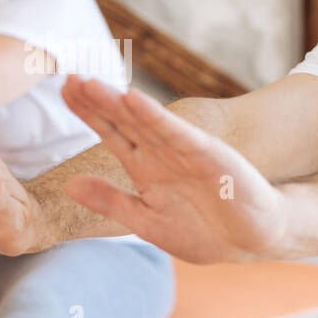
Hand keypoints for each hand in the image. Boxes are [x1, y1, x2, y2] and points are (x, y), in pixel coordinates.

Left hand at [59, 76, 295, 262]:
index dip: (88, 111)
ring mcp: (184, 152)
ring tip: (91, 83)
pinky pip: (176, 134)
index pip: (112, 132)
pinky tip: (135, 99)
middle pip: (124, 120)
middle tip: (69, 76)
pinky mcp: (208, 156)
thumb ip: (110, 201)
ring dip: (118, 102)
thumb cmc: (202, 231)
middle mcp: (162, 154)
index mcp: (145, 167)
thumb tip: (70, 185)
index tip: (64, 89)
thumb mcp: (145, 220)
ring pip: (145, 122)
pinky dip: (156, 118)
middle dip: (97, 99)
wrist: (252, 240)